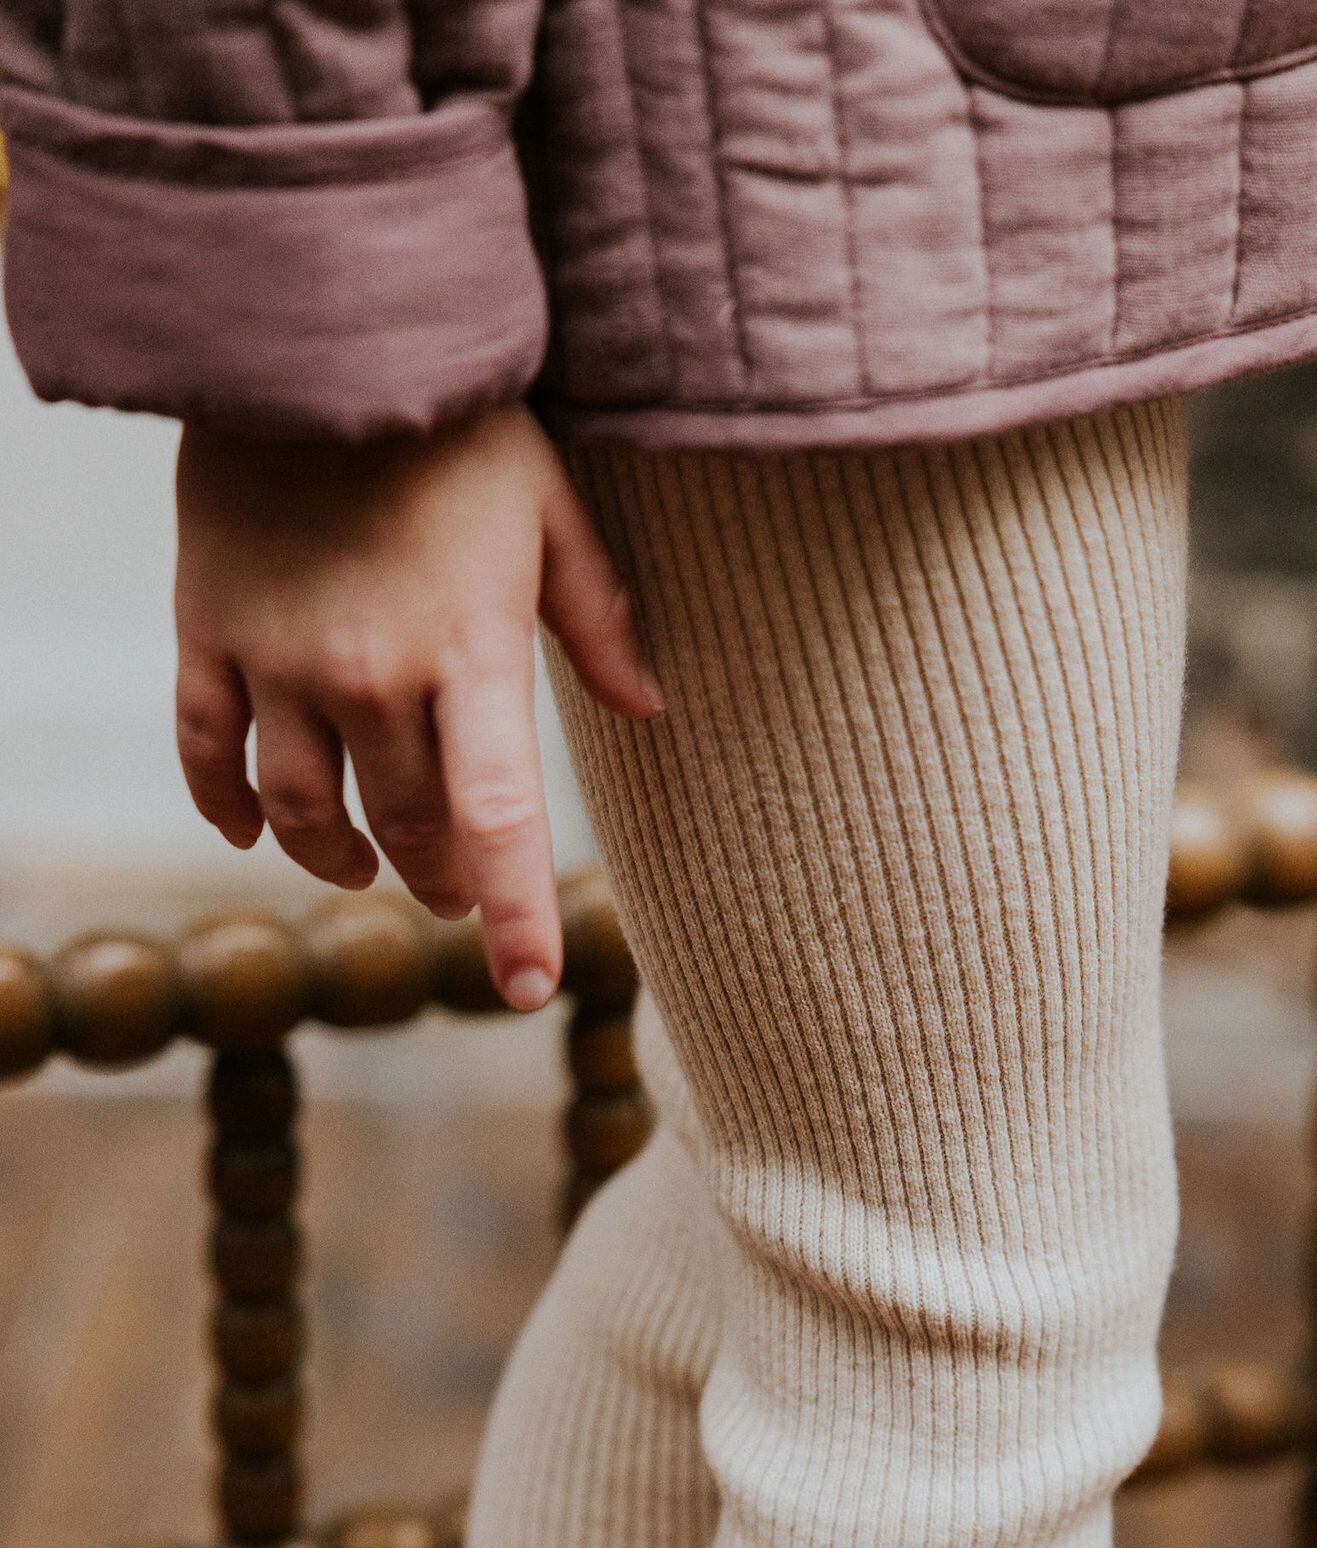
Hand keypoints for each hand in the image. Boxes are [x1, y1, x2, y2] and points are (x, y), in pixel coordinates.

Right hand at [174, 407, 661, 1009]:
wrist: (312, 329)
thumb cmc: (454, 423)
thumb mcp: (550, 509)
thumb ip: (596, 618)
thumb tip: (649, 708)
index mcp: (470, 653)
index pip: (497, 819)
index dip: (515, 916)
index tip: (527, 989)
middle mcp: (371, 675)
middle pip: (404, 828)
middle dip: (441, 880)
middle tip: (458, 892)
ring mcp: (280, 658)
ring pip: (303, 811)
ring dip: (339, 856)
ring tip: (365, 864)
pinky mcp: (207, 629)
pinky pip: (208, 751)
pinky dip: (229, 807)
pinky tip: (253, 830)